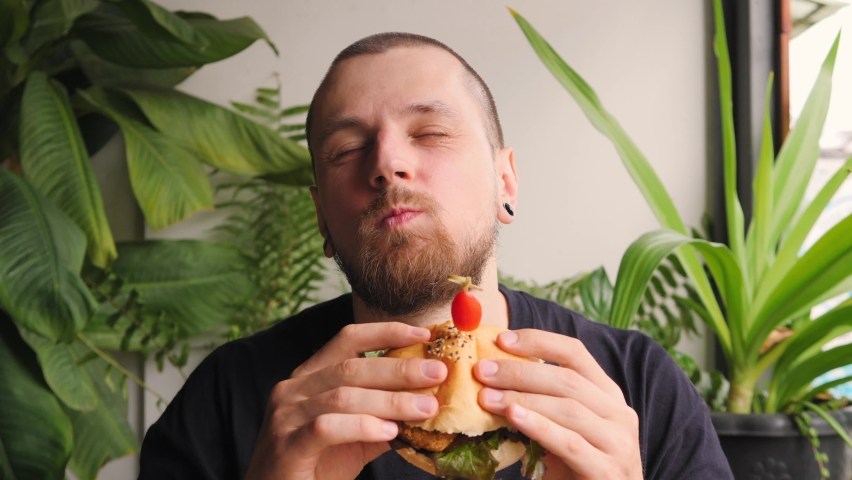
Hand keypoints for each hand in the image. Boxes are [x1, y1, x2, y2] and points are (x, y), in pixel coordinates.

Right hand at [244, 322, 447, 479]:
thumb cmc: (316, 465)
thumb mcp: (356, 434)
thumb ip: (385, 415)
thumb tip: (432, 400)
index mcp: (310, 376)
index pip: (348, 339)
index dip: (387, 332)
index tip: (424, 335)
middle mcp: (294, 388)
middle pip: (351, 367)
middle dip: (400, 368)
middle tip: (437, 372)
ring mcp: (287, 415)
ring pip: (343, 396)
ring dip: (390, 400)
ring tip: (426, 407)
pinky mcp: (287, 444)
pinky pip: (326, 427)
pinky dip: (362, 427)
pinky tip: (389, 432)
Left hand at [474, 329, 642, 479]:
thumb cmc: (576, 468)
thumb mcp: (563, 428)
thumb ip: (541, 403)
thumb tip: (492, 378)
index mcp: (607, 395)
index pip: (575, 353)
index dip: (538, 342)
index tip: (501, 340)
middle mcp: (619, 414)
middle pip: (567, 380)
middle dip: (519, 371)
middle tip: (482, 371)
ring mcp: (618, 443)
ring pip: (567, 408)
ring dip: (522, 398)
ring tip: (487, 398)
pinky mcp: (608, 470)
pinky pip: (569, 443)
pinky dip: (539, 427)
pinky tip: (514, 417)